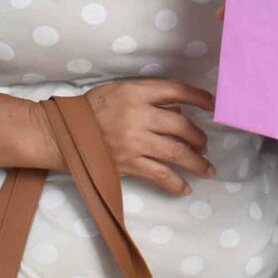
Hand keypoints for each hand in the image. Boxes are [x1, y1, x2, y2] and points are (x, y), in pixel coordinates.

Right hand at [80, 78, 215, 195]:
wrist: (63, 133)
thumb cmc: (93, 109)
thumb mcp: (120, 91)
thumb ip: (149, 97)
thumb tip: (179, 110)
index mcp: (136, 93)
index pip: (176, 90)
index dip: (199, 97)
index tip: (214, 105)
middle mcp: (138, 116)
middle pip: (181, 125)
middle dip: (199, 136)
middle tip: (205, 144)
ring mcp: (134, 142)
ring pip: (176, 152)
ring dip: (196, 162)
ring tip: (208, 169)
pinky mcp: (128, 164)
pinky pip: (159, 175)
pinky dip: (176, 183)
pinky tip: (186, 188)